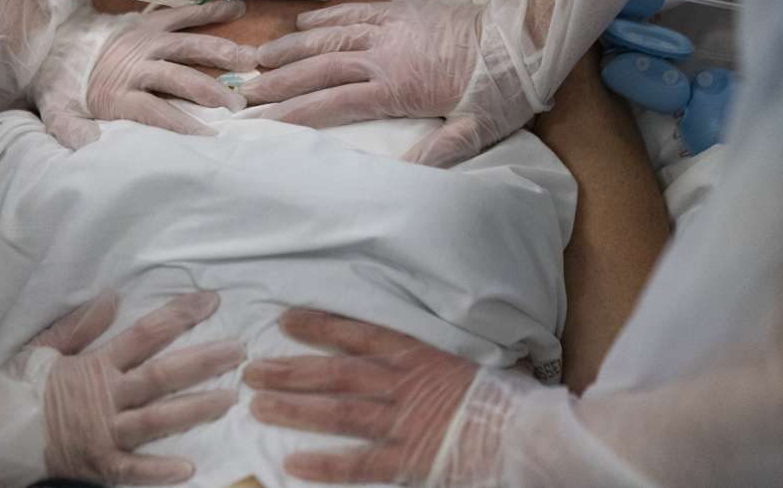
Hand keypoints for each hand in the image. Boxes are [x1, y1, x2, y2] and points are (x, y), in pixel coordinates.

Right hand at [7, 292, 244, 484]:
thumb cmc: (17, 386)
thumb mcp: (44, 346)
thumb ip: (81, 324)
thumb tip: (114, 295)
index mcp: (95, 365)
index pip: (145, 334)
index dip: (180, 316)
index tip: (211, 301)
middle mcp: (106, 397)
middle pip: (162, 376)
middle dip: (204, 361)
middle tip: (240, 351)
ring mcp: (105, 433)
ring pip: (158, 420)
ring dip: (196, 409)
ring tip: (230, 399)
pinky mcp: (99, 465)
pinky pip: (133, 471)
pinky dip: (159, 471)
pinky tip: (190, 468)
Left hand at [32, 1, 256, 148]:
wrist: (46, 38)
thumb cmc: (60, 84)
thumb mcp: (58, 114)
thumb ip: (74, 132)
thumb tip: (94, 149)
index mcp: (117, 92)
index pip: (155, 112)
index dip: (182, 125)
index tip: (208, 137)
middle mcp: (136, 64)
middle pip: (179, 77)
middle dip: (211, 91)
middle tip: (239, 104)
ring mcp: (145, 40)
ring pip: (188, 45)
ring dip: (220, 52)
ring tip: (250, 60)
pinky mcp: (149, 22)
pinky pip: (183, 14)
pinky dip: (209, 11)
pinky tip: (237, 11)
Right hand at [241, 2, 533, 167]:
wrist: (524, 32)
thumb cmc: (503, 87)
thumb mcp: (477, 129)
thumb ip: (439, 152)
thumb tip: (401, 177)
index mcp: (396, 87)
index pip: (333, 102)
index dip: (295, 112)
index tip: (264, 119)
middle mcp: (384, 55)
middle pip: (320, 67)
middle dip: (280, 81)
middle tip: (247, 91)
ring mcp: (390, 28)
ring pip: (330, 36)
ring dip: (292, 48)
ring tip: (261, 58)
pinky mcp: (401, 10)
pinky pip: (355, 12)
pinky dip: (326, 18)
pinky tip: (304, 25)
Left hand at [243, 308, 484, 485]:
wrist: (531, 432)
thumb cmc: (502, 397)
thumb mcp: (462, 362)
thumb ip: (426, 357)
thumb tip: (400, 346)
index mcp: (417, 355)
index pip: (360, 334)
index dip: (321, 326)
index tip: (286, 320)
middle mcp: (404, 384)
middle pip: (336, 373)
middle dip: (291, 369)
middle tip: (252, 368)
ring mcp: (404, 422)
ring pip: (339, 412)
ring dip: (296, 408)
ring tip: (257, 406)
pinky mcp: (411, 460)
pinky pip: (361, 463)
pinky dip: (326, 463)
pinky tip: (292, 462)